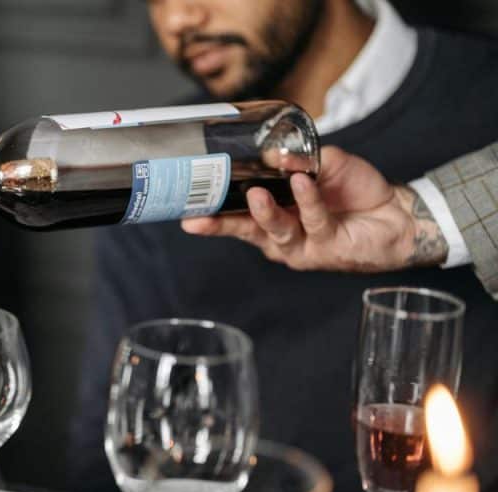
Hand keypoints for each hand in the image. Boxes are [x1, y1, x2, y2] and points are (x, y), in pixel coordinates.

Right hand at [181, 146, 448, 272]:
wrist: (396, 214)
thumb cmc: (354, 192)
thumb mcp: (324, 165)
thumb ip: (301, 159)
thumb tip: (277, 153)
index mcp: (272, 217)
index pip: (235, 216)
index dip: (211, 215)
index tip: (186, 211)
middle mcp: (281, 236)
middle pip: (244, 232)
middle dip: (220, 224)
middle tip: (200, 215)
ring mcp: (302, 246)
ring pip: (275, 231)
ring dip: (265, 212)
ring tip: (258, 194)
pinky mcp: (326, 248)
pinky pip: (313, 222)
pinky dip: (307, 201)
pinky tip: (302, 184)